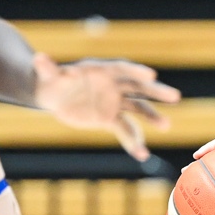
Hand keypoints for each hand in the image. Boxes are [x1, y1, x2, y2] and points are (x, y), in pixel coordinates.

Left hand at [33, 55, 178, 159]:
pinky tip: (142, 154)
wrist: (53, 95)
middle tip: (175, 97)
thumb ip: (46, 67)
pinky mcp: (109, 118)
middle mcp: (112, 85)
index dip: (136, 71)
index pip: (122, 69)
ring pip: (138, 109)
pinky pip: (125, 130)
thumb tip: (39, 59)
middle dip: (155, 92)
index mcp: (101, 70)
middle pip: (138, 87)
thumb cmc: (50, 80)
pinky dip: (134, 141)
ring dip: (152, 117)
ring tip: (166, 126)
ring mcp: (114, 102)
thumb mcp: (46, 74)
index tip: (152, 76)